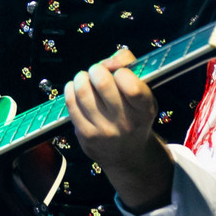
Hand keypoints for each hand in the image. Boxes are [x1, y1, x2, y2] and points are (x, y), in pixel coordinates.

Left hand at [64, 49, 172, 212]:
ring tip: (85, 79)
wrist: (126, 154)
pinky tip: (76, 89)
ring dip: (81, 78)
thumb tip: (107, 62)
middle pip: (102, 83)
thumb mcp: (144, 91)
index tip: (118, 73)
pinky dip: (71, 89)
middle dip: (96, 70)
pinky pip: (71, 103)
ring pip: (83, 91)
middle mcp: (126, 122)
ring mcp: (104, 130)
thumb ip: (129, 65)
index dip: (121, 71)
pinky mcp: (86, 135)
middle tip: (97, 72)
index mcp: (145, 109)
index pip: (132, 85)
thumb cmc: (134, 114)